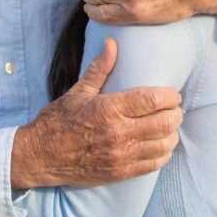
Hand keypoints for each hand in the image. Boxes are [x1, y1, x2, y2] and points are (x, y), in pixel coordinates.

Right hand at [10, 39, 182, 188]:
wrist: (41, 156)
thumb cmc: (58, 121)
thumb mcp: (77, 92)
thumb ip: (99, 69)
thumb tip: (112, 43)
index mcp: (109, 109)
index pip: (152, 100)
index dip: (169, 96)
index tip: (173, 93)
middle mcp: (119, 133)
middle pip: (164, 123)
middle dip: (175, 113)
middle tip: (174, 108)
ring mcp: (121, 156)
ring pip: (163, 145)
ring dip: (172, 134)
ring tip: (169, 125)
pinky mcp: (121, 173)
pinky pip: (153, 164)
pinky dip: (163, 153)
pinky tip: (161, 145)